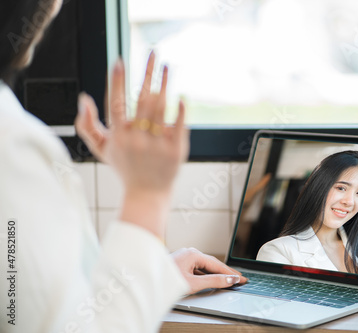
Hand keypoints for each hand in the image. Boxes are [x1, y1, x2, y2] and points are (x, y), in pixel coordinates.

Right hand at [76, 51, 188, 195]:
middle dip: (147, 72)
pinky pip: (179, 125)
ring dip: (164, 83)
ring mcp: (157, 144)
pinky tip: (181, 95)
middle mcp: (137, 138)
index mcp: (118, 135)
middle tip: (153, 53)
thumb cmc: (124, 168)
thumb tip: (84, 98)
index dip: (117, 81)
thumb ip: (86, 125)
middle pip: (142, 98)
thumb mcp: (100, 149)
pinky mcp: (175, 150)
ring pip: (160, 108)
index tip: (119, 61)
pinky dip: (180, 109)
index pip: (115, 102)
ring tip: (166, 67)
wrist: (147, 194)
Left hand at [171, 248, 247, 294]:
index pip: (217, 264)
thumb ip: (213, 281)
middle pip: (212, 264)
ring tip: (228, 281)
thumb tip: (228, 280)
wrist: (146, 282)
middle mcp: (189, 253)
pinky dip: (206, 275)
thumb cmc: (165, 281)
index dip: (230, 273)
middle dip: (225, 273)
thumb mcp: (193, 283)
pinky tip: (211, 280)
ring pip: (204, 267)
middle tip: (238, 280)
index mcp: (193, 254)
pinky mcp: (181, 264)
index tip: (241, 279)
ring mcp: (184, 258)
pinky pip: (197, 269)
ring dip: (216, 274)